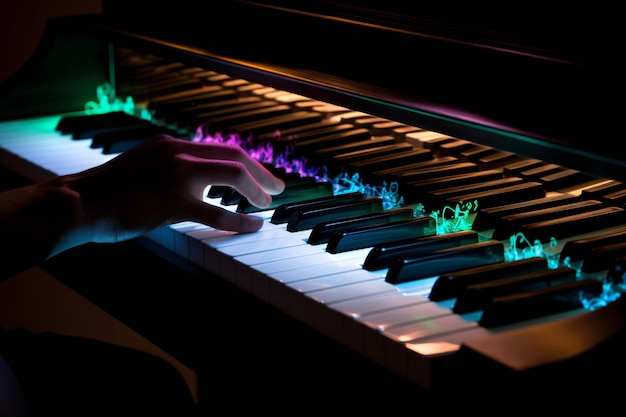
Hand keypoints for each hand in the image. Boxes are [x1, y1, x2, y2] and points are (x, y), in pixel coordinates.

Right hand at [0, 134, 284, 275]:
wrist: (78, 203)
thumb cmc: (108, 193)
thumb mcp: (141, 168)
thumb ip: (169, 170)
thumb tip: (197, 184)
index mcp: (170, 145)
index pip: (219, 148)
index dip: (245, 161)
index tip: (259, 173)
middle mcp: (176, 153)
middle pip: (233, 156)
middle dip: (261, 172)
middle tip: (278, 188)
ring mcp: (175, 176)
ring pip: (231, 176)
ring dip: (255, 190)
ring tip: (267, 205)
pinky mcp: (171, 203)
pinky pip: (217, 213)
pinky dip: (240, 220)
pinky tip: (253, 226)